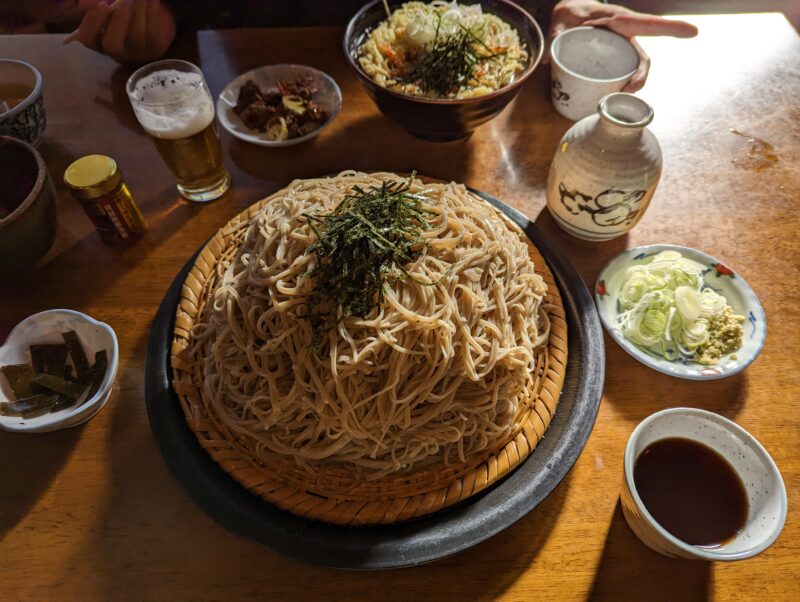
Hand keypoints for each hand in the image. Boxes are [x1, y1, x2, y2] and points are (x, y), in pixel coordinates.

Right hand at [66, 0, 175, 63]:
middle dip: (117, 21)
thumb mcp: (105, 9)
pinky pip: (153, 32)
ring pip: (135, 37)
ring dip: (137, 12)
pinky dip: (152, 13)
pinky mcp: (155, 48)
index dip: (92, 22)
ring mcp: (136, 52)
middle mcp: (116, 52)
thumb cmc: (120, 13)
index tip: (103, 4)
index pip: (87, 37)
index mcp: (97, 40)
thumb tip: (85, 3)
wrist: (149, 22)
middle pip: (111, 44)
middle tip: (125, 1)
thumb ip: (93, 3)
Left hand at [548, 1, 697, 91]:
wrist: (568, 14)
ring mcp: (619, 51)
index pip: (648, 25)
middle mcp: (624, 37)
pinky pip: (620, 76)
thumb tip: (549, 57)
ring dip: (630, 88)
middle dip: (641, 77)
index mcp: (618, 21)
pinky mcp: (611, 61)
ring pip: (633, 70)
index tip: (692, 31)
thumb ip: (556, 34)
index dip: (669, 28)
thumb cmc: (571, 12)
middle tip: (630, 90)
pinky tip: (606, 101)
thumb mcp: (562, 19)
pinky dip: (617, 90)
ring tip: (613, 102)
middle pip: (641, 59)